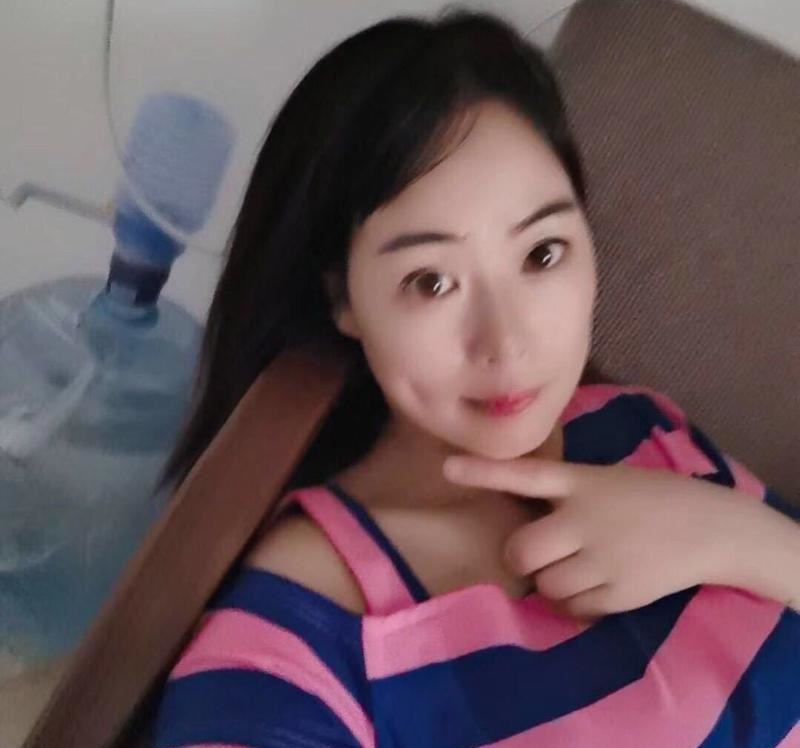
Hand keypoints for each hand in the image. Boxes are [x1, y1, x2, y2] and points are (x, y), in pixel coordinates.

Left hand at [442, 454, 752, 619]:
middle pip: (522, 549)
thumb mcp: (606, 480)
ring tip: (576, 570)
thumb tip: (523, 511)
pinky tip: (595, 586)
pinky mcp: (620, 592)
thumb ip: (566, 492)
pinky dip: (574, 604)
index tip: (447, 469)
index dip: (484, 472)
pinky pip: (573, 608)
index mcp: (583, 482)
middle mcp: (586, 519)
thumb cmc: (652, 497)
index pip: (526, 473)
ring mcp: (603, 557)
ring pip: (546, 585)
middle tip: (536, 556)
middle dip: (521, 558)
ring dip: (550, 582)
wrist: (710, 526)